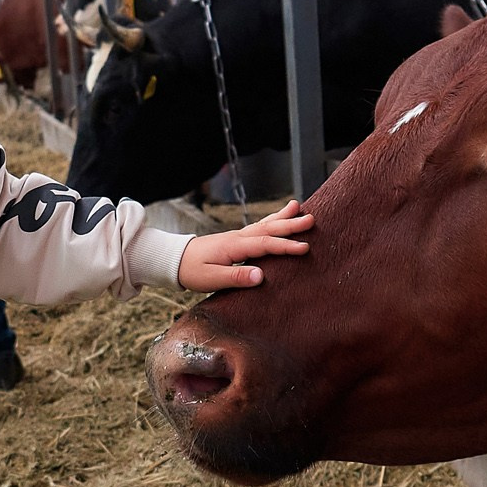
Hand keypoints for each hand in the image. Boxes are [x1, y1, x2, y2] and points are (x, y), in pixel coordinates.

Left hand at [176, 199, 313, 290]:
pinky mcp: (235, 240)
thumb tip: (260, 276)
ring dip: (282, 217)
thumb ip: (236, 277)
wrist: (175, 260)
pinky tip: (278, 218)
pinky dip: (271, 221)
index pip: (265, 244)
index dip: (285, 246)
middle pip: (268, 228)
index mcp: (234, 246)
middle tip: (311, 220)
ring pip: (264, 224)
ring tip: (299, 207)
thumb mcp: (212, 279)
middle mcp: (238, 238)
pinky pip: (258, 227)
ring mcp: (237, 237)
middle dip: (290, 224)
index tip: (304, 248)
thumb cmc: (192, 271)